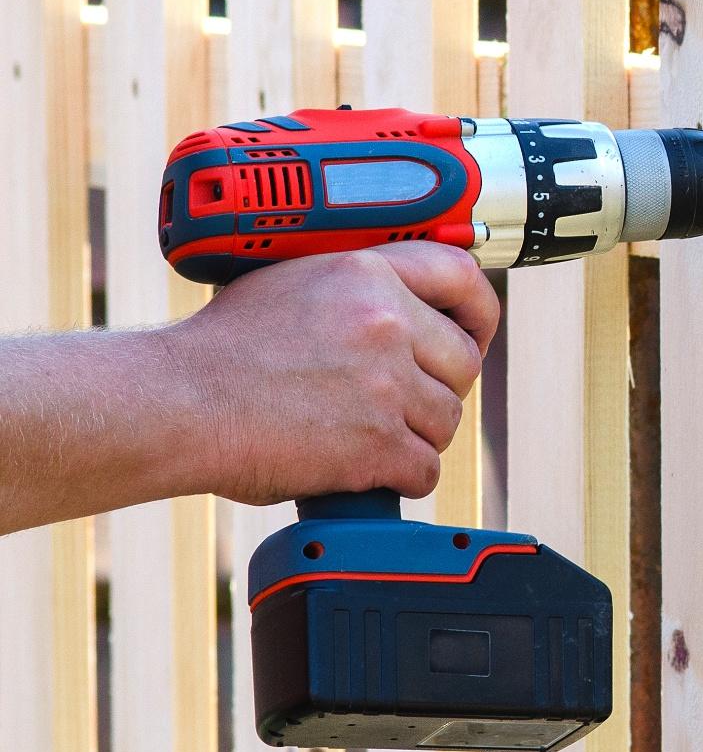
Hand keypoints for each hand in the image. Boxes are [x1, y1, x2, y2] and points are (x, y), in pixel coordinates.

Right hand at [166, 244, 501, 505]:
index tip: (474, 334)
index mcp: (368, 273)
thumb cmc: (220, 350)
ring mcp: (385, 384)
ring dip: (415, 436)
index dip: (478, 313)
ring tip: (364, 436)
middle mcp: (386, 322)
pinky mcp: (377, 443)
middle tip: (399, 403)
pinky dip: (399, 477)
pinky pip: (424, 469)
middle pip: (464, 364)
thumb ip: (360, 289)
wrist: (174, 403)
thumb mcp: (294, 282)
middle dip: (437, 388)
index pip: (463, 279)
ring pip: (446, 420)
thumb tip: (411, 308)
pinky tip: (365, 470)